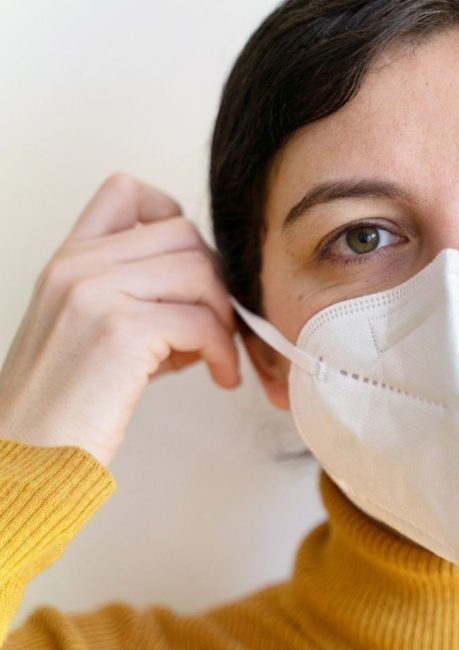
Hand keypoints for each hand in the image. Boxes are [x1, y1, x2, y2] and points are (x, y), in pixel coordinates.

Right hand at [0, 173, 240, 466]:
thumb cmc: (65, 408)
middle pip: (184, 233)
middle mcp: (76, 267)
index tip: (191, 267)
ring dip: (222, 316)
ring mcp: (95, 294)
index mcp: (67, 261)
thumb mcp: (91, 332)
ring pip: (200, 270)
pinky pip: (202, 320)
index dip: (173, 215)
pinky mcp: (121, 332)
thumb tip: (208, 292)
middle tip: (214, 325)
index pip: (125, 191)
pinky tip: (219, 375)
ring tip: (215, 355)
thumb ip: (138, 298)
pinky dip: (223, 349)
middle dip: (213, 280)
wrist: (24, 461)